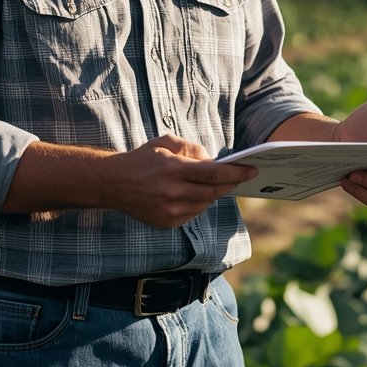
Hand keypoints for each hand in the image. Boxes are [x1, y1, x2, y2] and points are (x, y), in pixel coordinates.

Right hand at [103, 135, 257, 228]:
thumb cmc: (142, 159)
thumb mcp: (166, 143)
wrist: (113, 183)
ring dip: (214, 193)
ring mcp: (170, 211)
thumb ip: (191, 148)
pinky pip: (193, 213)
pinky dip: (199, 202)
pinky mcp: (167, 223)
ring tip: (217, 182)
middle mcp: (173, 193)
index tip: (252, 169)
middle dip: (231, 184)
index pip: (214, 174)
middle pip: (214, 192)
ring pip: (205, 203)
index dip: (236, 173)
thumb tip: (212, 160)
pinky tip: (195, 192)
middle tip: (243, 176)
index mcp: (174, 170)